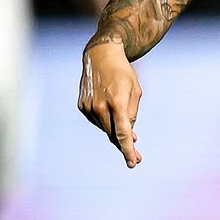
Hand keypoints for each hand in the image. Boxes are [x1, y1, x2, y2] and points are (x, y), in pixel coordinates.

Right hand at [77, 41, 142, 167]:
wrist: (100, 55)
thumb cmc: (123, 72)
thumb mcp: (135, 91)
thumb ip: (132, 113)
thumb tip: (128, 134)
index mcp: (116, 102)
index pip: (123, 133)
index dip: (128, 150)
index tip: (133, 163)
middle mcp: (100, 107)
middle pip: (113, 135)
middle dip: (125, 147)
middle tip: (137, 158)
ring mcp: (88, 107)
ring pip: (105, 129)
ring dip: (116, 132)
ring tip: (128, 130)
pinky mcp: (82, 106)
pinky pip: (98, 121)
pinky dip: (106, 122)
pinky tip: (111, 113)